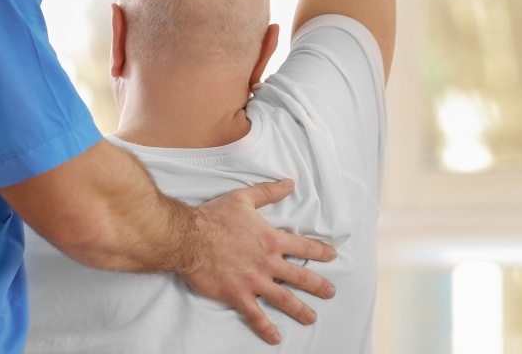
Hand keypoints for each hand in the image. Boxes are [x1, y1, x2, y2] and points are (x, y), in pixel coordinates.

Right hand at [177, 179, 338, 344]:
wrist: (189, 238)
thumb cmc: (214, 217)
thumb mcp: (243, 199)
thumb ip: (268, 192)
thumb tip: (289, 183)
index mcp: (271, 239)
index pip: (303, 246)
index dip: (320, 251)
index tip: (332, 256)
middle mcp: (268, 263)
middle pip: (300, 277)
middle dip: (318, 286)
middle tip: (330, 293)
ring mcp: (254, 281)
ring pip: (284, 299)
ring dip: (301, 310)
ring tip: (312, 317)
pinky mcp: (238, 295)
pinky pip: (256, 315)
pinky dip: (266, 328)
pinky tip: (276, 338)